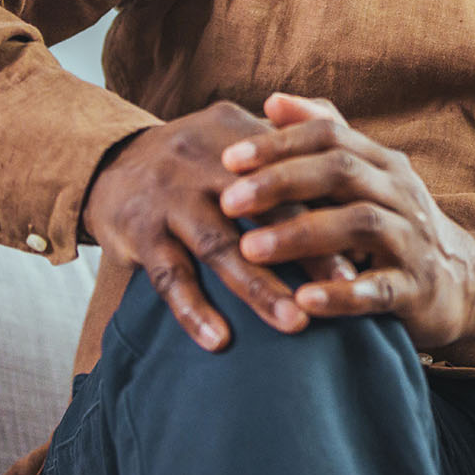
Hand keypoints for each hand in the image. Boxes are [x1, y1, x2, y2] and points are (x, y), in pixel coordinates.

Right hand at [81, 101, 355, 351]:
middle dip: (306, 249)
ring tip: (293, 323)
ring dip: (258, 286)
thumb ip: (289, 153)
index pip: (292, 170)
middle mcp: (204, 161)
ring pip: (218, 244)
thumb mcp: (234, 138)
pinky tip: (218, 341)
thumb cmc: (195, 160)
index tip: (364, 247)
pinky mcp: (138, 230)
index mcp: (236, 134)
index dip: (329, 207)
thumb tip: (353, 195)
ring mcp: (169, 196)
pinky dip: (193, 309)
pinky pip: (168, 275)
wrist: (110, 162)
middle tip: (346, 283)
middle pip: (263, 208)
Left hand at [221, 93, 474, 348]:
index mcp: (382, 163)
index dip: (279, 143)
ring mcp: (412, 239)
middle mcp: (400, 192)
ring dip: (301, 235)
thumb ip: (325, 139)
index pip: (330, 135)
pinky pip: (379, 289)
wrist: (465, 281)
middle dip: (281, 183)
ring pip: (359, 223)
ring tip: (250, 249)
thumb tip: (272, 99)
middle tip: (228, 200)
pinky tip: (303, 300)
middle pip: (341, 171)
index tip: (228, 157)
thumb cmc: (396, 224)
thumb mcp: (368, 176)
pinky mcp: (417, 289)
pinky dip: (341, 294)